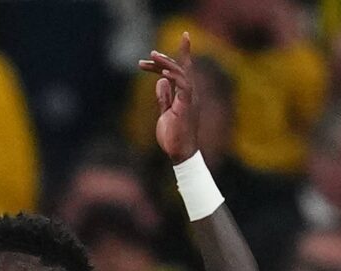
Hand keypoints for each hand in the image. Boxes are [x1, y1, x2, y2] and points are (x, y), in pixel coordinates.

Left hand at [139, 33, 200, 162]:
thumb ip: (164, 97)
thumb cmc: (174, 137)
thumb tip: (161, 81)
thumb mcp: (165, 113)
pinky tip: (162, 72)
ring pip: (181, 73)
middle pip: (181, 68)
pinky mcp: (187, 105)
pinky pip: (183, 85)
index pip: (182, 71)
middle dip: (167, 58)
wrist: (180, 154)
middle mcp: (190, 93)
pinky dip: (174, 76)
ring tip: (152, 56)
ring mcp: (190, 98)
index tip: (164, 47)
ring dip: (166, 63)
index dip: (176, 56)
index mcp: (185, 94)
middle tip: (150, 54)